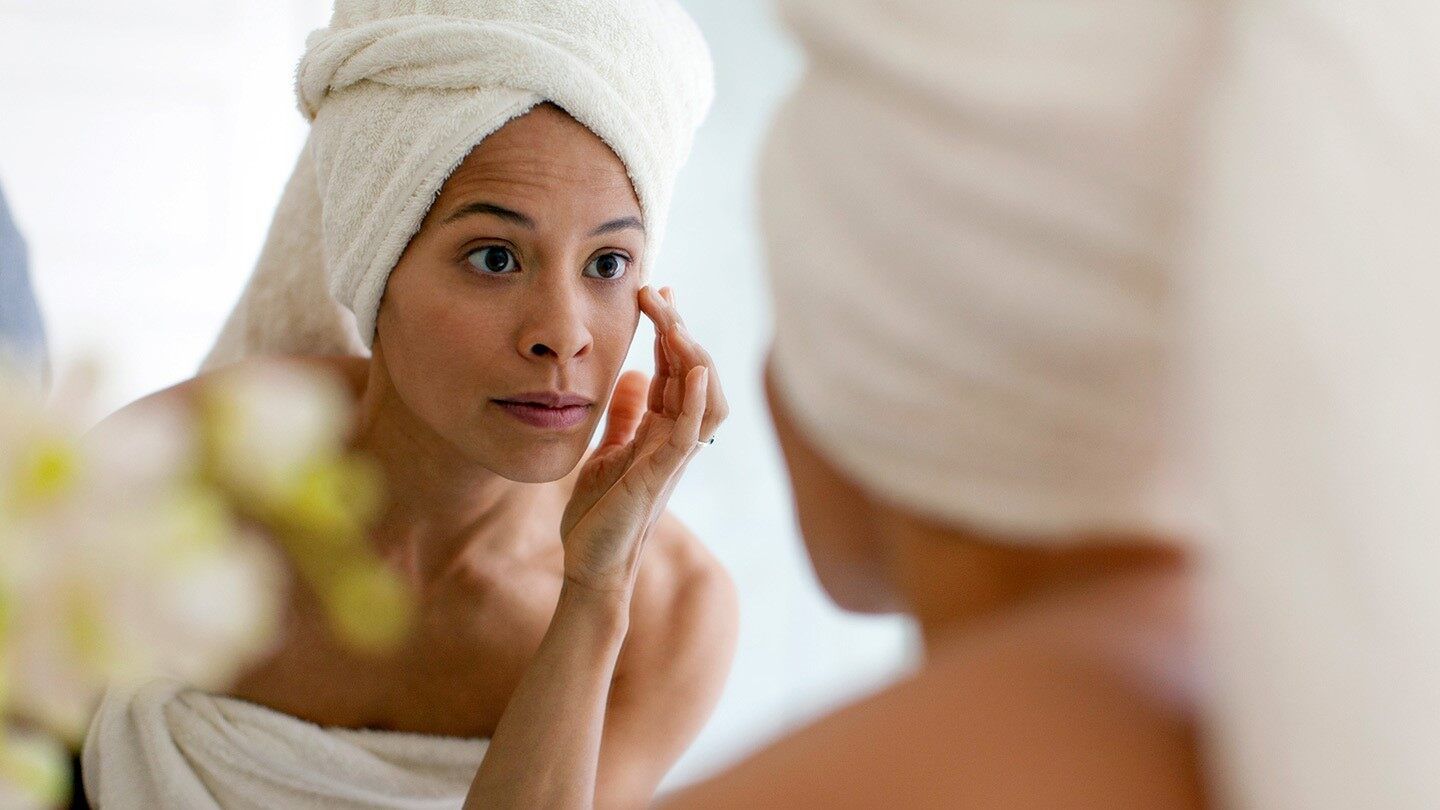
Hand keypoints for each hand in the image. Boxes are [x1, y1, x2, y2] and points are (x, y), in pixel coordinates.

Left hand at [559, 286, 727, 596]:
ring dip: (693, 356)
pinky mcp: (659, 476)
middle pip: (693, 372)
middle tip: (656, 292)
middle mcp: (674, 439)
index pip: (675, 368)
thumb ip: (625, 417)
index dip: (670, 328)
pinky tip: (691, 368)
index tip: (657, 292)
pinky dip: (695, 399)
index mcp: (661, 431)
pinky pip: (689, 433)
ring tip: (674, 323)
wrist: (589, 566)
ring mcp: (671, 457)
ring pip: (705, 397)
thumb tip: (635, 376)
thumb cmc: (598, 517)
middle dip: (678, 328)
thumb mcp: (607, 452)